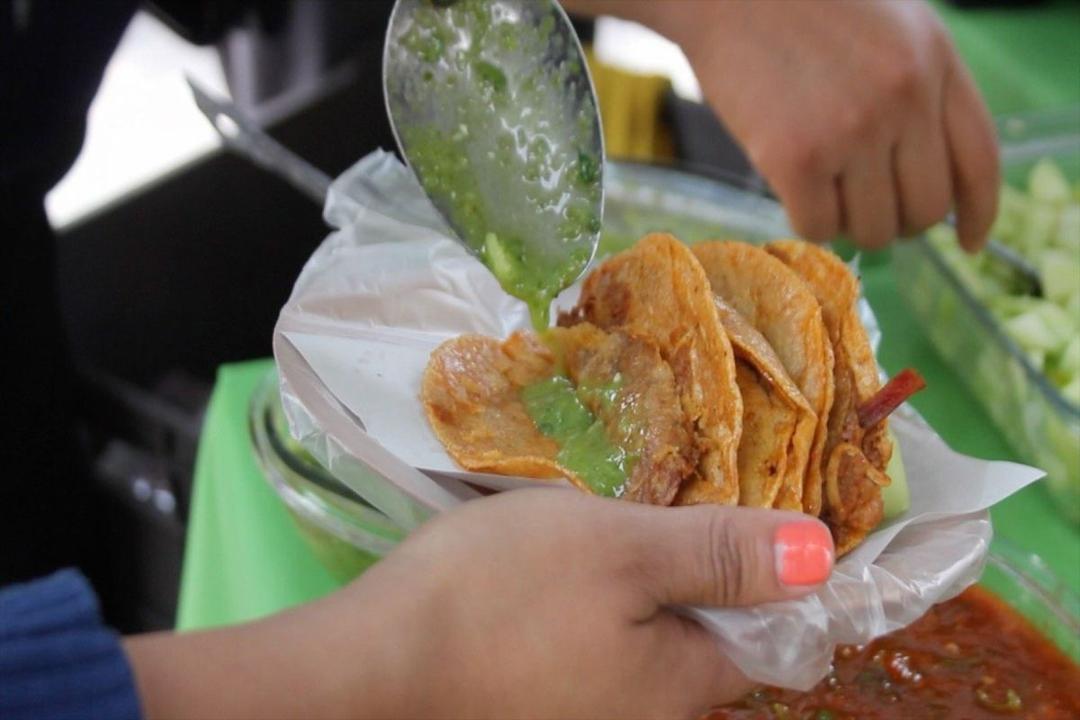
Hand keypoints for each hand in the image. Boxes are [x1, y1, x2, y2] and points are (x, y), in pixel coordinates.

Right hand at [126, 489, 832, 718]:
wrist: (368, 665)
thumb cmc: (498, 596)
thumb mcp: (618, 551)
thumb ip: (721, 554)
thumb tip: (825, 556)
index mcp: (685, 681)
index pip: (775, 628)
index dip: (781, 563)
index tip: (765, 493)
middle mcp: (649, 711)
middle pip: (712, 626)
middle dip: (710, 557)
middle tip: (686, 479)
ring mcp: (591, 705)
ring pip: (652, 627)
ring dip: (650, 567)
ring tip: (629, 500)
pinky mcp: (542, 690)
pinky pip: (601, 635)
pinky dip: (603, 588)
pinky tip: (572, 545)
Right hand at [568, 0, 998, 250]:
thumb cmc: (800, 5)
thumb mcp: (891, 25)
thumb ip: (920, 86)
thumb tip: (922, 171)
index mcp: (934, 61)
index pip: (979, 162)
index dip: (978, 213)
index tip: (967, 242)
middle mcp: (905, 99)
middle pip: (925, 209)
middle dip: (898, 221)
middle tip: (865, 208)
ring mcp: (852, 131)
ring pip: (873, 228)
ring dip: (848, 222)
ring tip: (822, 188)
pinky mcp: (797, 159)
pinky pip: (819, 227)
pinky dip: (807, 220)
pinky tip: (792, 190)